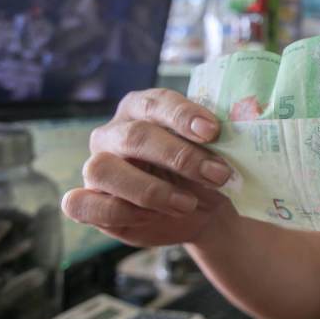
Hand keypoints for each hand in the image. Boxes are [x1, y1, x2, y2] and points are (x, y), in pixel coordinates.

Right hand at [62, 89, 237, 248]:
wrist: (201, 210)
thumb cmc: (204, 171)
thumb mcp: (216, 154)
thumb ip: (217, 142)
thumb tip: (236, 137)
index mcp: (143, 108)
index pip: (156, 102)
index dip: (183, 115)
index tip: (213, 131)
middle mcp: (114, 133)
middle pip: (136, 136)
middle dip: (181, 157)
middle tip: (218, 175)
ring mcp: (96, 166)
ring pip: (103, 169)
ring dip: (151, 190)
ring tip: (187, 204)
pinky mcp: (87, 201)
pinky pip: (83, 204)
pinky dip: (120, 211)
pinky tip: (151, 216)